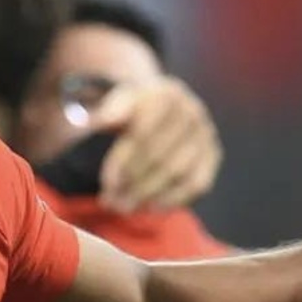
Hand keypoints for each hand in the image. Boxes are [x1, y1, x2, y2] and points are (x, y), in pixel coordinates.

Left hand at [90, 77, 220, 212]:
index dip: (122, 162)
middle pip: (159, 154)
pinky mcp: (213, 154)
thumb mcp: (113, 102)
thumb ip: (104, 113)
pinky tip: (151, 208)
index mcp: (164, 94)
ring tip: (123, 207)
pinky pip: (198, 183)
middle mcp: (190, 111)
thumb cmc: (130, 108)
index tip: (106, 183)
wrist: (159, 106)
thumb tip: (88, 123)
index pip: (142, 133)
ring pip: (177, 171)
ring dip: (147, 194)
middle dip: (131, 183)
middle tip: (110, 202)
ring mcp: (205, 133)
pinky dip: (173, 199)